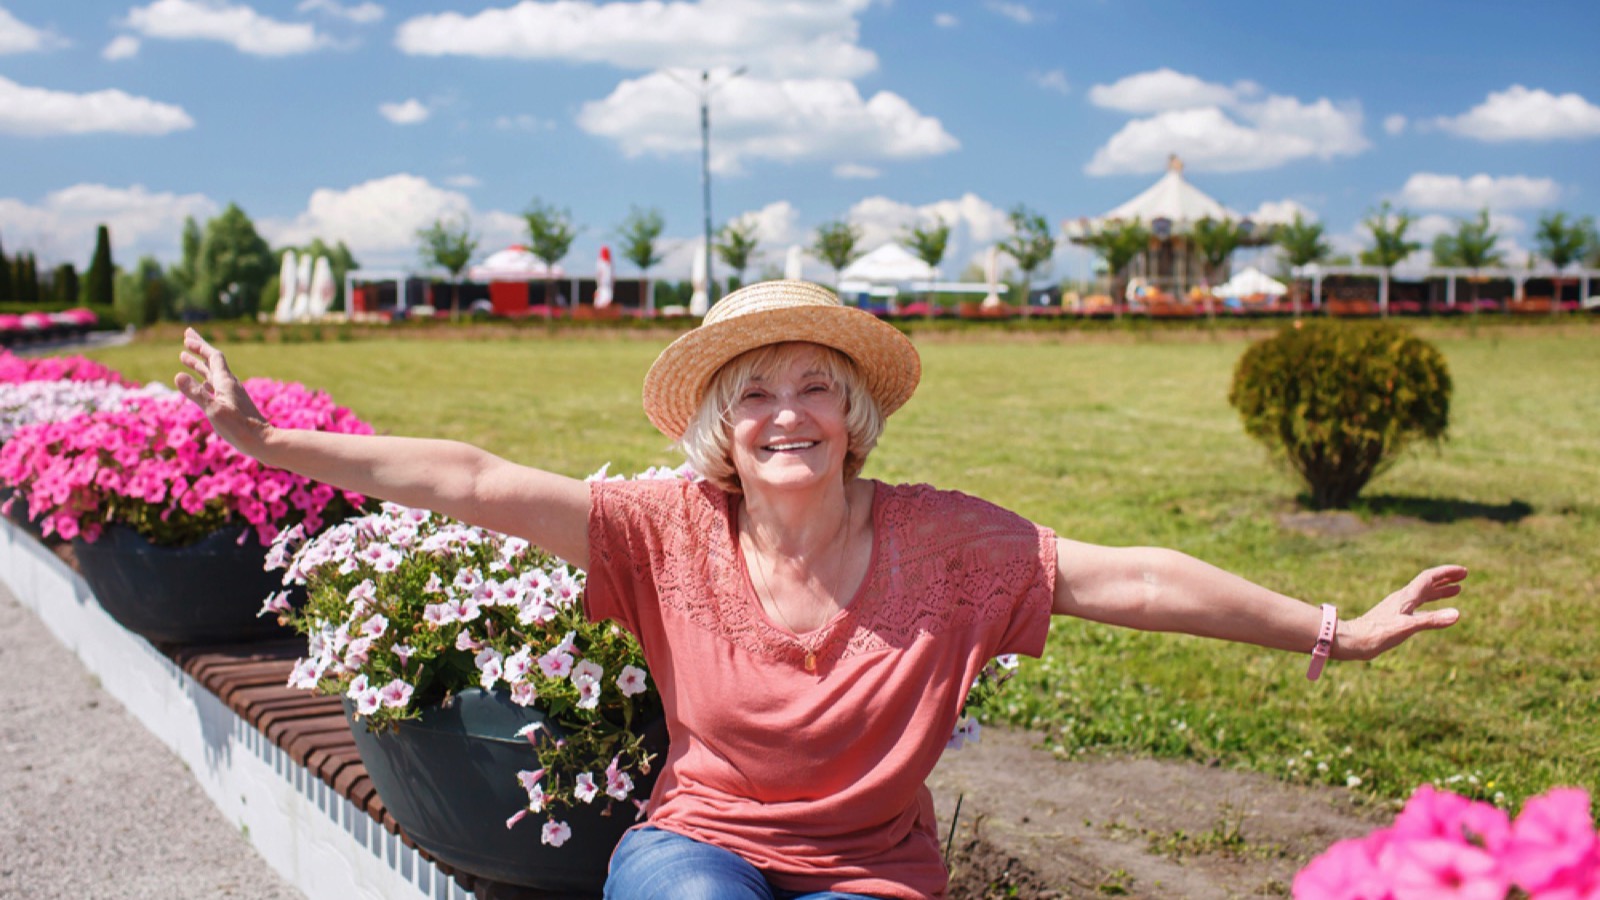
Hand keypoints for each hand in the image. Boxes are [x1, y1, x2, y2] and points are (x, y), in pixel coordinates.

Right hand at [174, 328, 270, 456]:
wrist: (262, 441)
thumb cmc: (238, 427)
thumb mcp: (213, 410)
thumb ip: (196, 393)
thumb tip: (178, 375)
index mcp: (226, 382)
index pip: (213, 357)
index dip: (200, 346)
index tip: (187, 337)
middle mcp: (230, 384)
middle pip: (212, 361)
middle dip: (199, 349)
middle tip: (187, 337)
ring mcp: (232, 394)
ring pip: (212, 374)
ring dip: (198, 365)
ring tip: (184, 357)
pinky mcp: (233, 404)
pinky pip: (215, 386)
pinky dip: (205, 380)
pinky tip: (201, 384)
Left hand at [1338, 565, 1465, 660]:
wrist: (1352, 640)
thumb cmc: (1377, 634)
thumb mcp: (1407, 627)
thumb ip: (1432, 620)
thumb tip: (1457, 614)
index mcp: (1406, 597)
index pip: (1429, 578)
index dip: (1447, 573)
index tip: (1463, 571)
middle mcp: (1402, 598)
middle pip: (1427, 583)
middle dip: (1446, 579)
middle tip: (1463, 576)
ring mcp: (1398, 607)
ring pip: (1423, 594)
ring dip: (1440, 591)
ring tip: (1457, 590)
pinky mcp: (1394, 617)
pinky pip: (1417, 605)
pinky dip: (1430, 604)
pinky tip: (1433, 611)